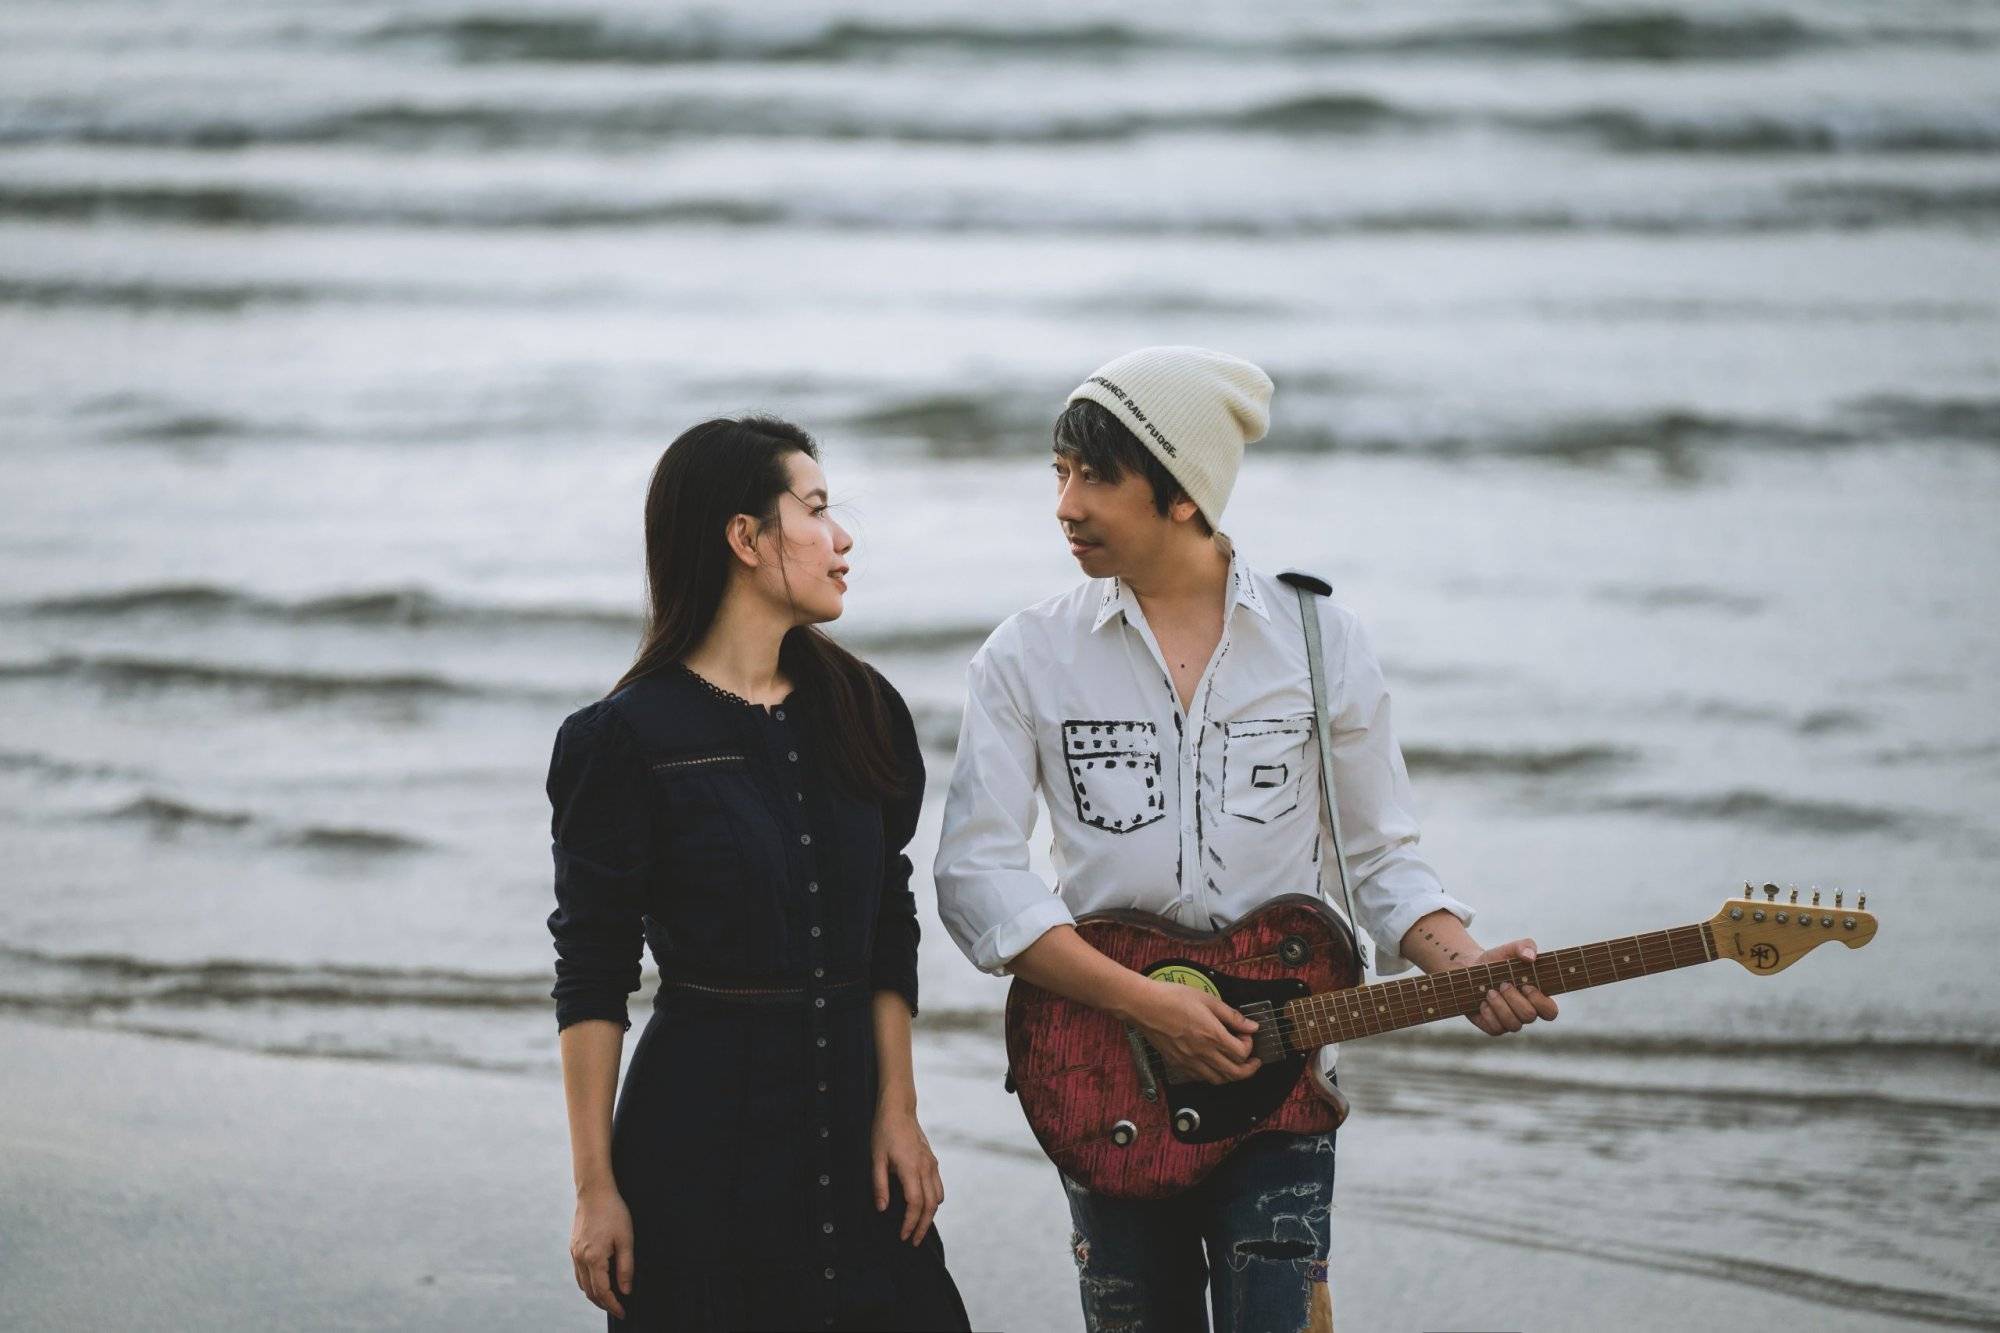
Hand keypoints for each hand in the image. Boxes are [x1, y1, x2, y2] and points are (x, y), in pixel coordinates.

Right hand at [570, 1182, 634, 1319]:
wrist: (594, 1192)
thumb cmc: (613, 1212)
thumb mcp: (626, 1239)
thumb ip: (626, 1267)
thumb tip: (626, 1290)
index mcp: (594, 1258)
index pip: (603, 1292)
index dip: (613, 1305)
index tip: (623, 1312)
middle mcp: (581, 1258)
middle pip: (590, 1291)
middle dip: (604, 1303)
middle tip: (618, 1308)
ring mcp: (575, 1253)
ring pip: (582, 1284)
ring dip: (594, 1295)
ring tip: (609, 1299)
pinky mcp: (573, 1247)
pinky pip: (578, 1273)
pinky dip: (587, 1283)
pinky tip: (597, 1281)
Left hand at [872, 1104, 943, 1245]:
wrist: (899, 1110)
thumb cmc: (884, 1132)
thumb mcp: (876, 1159)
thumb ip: (879, 1185)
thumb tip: (882, 1208)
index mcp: (911, 1168)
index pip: (915, 1204)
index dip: (910, 1223)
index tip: (903, 1236)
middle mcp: (926, 1168)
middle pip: (930, 1206)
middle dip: (923, 1227)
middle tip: (914, 1241)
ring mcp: (932, 1164)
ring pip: (938, 1198)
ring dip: (930, 1216)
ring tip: (918, 1228)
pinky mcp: (933, 1161)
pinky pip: (939, 1187)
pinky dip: (934, 1202)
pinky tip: (924, 1207)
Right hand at [1131, 981, 1261, 1084]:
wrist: (1144, 1005)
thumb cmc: (1172, 998)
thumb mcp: (1207, 999)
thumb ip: (1231, 1016)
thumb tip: (1251, 1025)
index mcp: (1212, 1035)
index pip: (1242, 1053)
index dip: (1249, 1045)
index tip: (1246, 1035)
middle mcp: (1202, 1053)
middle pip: (1234, 1074)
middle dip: (1249, 1069)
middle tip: (1253, 1062)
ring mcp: (1189, 1061)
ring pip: (1218, 1080)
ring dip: (1231, 1075)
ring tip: (1233, 1064)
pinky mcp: (1177, 1063)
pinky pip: (1199, 1078)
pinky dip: (1211, 1075)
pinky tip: (1211, 1064)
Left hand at [1464, 938, 1558, 1035]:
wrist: (1472, 968)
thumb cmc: (1498, 960)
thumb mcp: (1511, 949)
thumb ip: (1525, 947)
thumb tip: (1530, 957)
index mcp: (1537, 997)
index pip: (1550, 1011)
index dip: (1540, 1001)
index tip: (1526, 985)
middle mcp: (1526, 1012)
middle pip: (1529, 1016)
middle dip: (1514, 998)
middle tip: (1503, 984)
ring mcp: (1510, 1021)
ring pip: (1513, 1024)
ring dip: (1500, 1005)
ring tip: (1490, 991)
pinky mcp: (1494, 1027)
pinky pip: (1496, 1029)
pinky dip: (1488, 1014)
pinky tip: (1482, 1001)